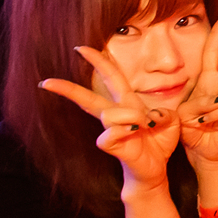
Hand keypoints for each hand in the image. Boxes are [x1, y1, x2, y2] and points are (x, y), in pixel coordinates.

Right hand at [41, 46, 180, 190]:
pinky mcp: (109, 144)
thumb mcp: (171, 121)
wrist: (155, 169)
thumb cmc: (159, 143)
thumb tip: (150, 114)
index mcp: (127, 102)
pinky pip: (111, 131)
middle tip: (46, 82)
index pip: (111, 78)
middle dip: (67, 89)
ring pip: (109, 113)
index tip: (82, 48)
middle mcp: (115, 114)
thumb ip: (165, 111)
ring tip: (144, 126)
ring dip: (131, 116)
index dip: (99, 62)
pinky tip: (135, 134)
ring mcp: (110, 130)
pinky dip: (126, 130)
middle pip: (87, 98)